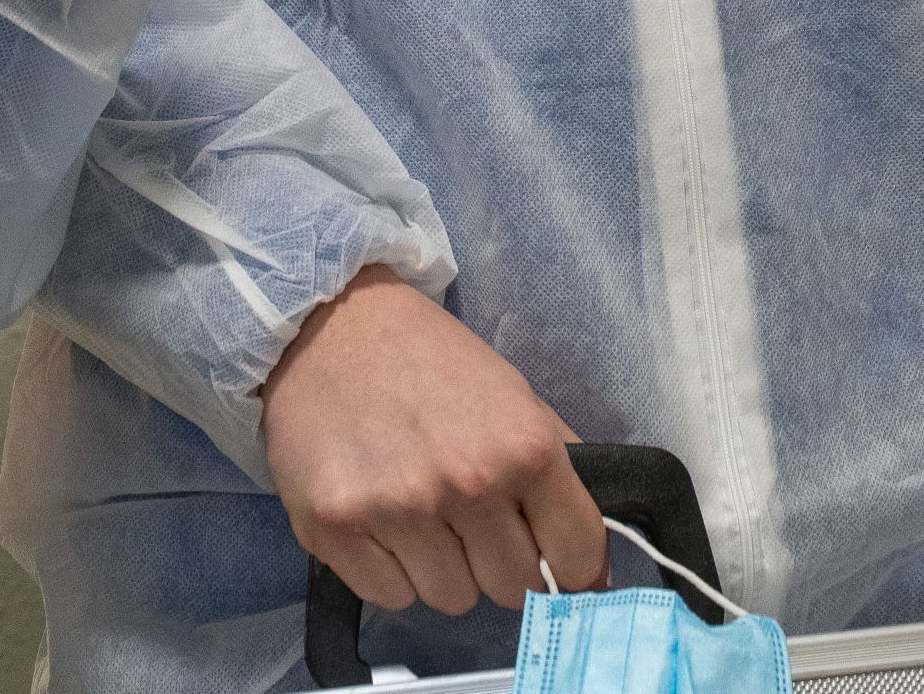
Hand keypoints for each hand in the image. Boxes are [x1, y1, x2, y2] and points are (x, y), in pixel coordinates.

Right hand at [261, 268, 607, 614]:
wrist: (332, 325)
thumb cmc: (431, 361)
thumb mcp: (515, 397)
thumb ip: (557, 473)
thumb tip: (592, 564)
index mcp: (525, 447)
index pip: (578, 558)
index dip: (572, 566)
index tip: (553, 559)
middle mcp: (468, 483)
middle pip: (513, 589)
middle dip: (501, 563)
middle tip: (474, 523)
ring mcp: (400, 510)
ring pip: (451, 599)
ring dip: (444, 569)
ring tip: (421, 515)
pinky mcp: (337, 530)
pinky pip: (391, 596)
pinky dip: (391, 571)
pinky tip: (379, 520)